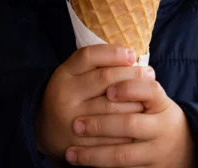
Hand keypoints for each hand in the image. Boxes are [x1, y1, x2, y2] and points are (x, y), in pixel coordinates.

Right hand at [34, 45, 155, 160]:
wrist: (48, 130)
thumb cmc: (72, 95)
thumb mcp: (75, 74)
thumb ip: (96, 64)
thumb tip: (132, 57)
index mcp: (64, 74)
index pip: (89, 56)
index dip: (113, 53)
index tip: (132, 55)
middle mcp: (64, 95)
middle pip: (106, 78)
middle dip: (132, 74)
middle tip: (149, 73)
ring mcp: (72, 120)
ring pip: (113, 107)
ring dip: (137, 99)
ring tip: (149, 95)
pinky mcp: (81, 143)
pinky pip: (112, 134)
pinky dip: (130, 125)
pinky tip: (141, 118)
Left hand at [66, 77, 195, 166]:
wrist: (183, 146)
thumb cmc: (157, 113)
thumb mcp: (154, 97)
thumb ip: (134, 84)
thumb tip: (106, 62)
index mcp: (162, 103)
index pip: (149, 91)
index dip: (129, 89)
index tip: (108, 91)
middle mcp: (162, 127)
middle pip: (130, 125)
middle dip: (100, 125)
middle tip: (76, 123)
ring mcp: (156, 150)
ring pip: (122, 155)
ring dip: (93, 154)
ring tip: (69, 152)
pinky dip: (99, 167)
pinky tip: (80, 163)